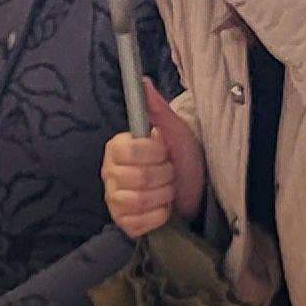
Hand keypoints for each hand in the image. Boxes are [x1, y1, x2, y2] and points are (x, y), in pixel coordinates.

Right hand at [103, 85, 206, 237]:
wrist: (195, 189)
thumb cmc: (182, 157)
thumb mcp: (175, 131)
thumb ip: (157, 108)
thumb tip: (143, 82)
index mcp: (117, 148)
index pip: (130, 151)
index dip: (154, 153)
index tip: (165, 151)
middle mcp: (110, 173)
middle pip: (138, 178)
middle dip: (165, 175)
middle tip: (170, 171)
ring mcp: (114, 200)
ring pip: (139, 201)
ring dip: (164, 195)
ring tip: (168, 189)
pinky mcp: (123, 223)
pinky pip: (139, 223)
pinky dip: (160, 215)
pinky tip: (164, 207)